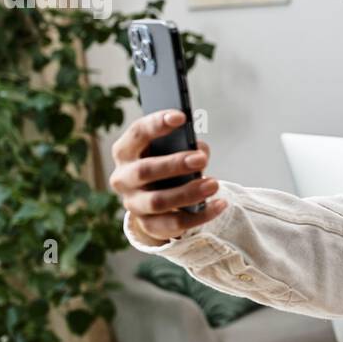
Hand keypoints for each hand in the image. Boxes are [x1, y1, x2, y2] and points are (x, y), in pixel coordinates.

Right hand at [109, 109, 227, 246]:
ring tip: (214, 184)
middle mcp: (123, 178)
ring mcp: (133, 204)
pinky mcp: (149, 225)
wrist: (153, 202)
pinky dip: (201, 215)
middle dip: (174, 164)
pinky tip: (220, 204)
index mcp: (125, 151)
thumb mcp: (170, 151)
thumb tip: (199, 150)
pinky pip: (175, 223)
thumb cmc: (164, 165)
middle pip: (144, 171)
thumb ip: (184, 146)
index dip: (157, 123)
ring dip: (188, 192)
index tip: (181, 116)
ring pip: (158, 201)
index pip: (137, 133)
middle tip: (201, 159)